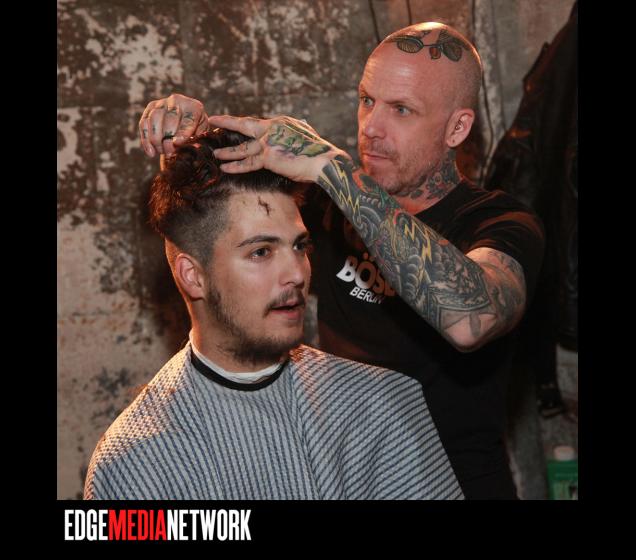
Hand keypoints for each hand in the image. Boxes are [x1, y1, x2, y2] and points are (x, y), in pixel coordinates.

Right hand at [139, 93, 208, 156]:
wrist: (188, 123)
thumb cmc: (196, 132)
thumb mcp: (201, 136)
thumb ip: (194, 141)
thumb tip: (180, 146)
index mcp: (194, 107)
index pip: (188, 120)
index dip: (182, 132)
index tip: (177, 144)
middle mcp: (177, 101)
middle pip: (169, 119)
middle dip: (168, 138)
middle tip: (169, 153)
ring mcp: (162, 103)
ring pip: (154, 119)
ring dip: (156, 139)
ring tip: (161, 152)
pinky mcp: (150, 108)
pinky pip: (143, 123)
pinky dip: (146, 140)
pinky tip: (151, 153)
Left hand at [208, 114, 350, 182]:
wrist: (324, 162)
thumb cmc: (317, 152)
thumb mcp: (305, 135)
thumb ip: (295, 130)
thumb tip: (297, 128)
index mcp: (281, 122)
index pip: (258, 124)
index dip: (246, 126)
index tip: (236, 125)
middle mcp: (272, 128)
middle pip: (245, 125)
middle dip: (227, 123)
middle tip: (213, 121)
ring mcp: (269, 142)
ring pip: (243, 148)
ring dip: (228, 152)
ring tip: (216, 154)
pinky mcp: (268, 157)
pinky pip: (248, 163)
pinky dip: (236, 166)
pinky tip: (225, 168)